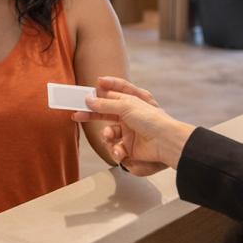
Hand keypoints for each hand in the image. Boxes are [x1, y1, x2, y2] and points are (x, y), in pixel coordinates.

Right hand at [73, 76, 195, 171]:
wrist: (164, 142)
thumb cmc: (151, 119)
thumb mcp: (126, 106)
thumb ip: (105, 104)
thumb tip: (89, 100)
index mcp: (131, 103)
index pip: (113, 93)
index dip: (101, 91)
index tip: (88, 90)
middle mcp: (129, 116)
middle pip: (105, 113)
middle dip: (92, 115)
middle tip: (77, 115)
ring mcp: (128, 133)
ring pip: (108, 134)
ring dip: (107, 137)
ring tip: (110, 139)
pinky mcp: (128, 148)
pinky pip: (114, 148)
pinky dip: (115, 150)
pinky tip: (121, 152)